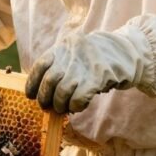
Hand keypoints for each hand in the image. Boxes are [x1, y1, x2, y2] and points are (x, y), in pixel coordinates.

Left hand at [24, 32, 141, 113]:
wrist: (125, 53)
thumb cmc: (95, 58)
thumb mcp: (74, 52)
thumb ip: (58, 64)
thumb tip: (40, 88)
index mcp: (63, 48)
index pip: (40, 65)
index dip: (32, 82)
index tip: (31, 95)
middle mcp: (71, 56)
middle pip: (50, 81)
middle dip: (45, 97)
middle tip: (47, 105)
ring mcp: (84, 67)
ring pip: (62, 92)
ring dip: (60, 104)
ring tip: (62, 108)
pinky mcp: (97, 79)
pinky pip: (78, 98)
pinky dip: (75, 106)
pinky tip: (77, 106)